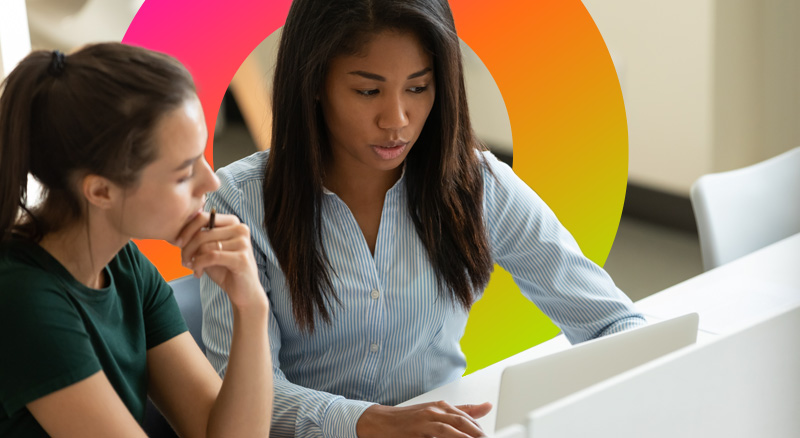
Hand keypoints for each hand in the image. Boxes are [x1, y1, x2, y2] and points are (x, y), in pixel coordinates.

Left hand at [175, 211, 264, 308]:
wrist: (245, 293)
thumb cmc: (226, 270)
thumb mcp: (211, 250)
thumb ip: (200, 238)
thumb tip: (180, 231)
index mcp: (234, 223)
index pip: (203, 217)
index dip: (186, 230)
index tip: (178, 244)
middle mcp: (241, 229)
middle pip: (202, 233)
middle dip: (187, 249)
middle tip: (184, 261)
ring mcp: (243, 243)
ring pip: (204, 246)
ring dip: (193, 260)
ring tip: (193, 268)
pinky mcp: (242, 258)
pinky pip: (211, 257)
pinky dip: (199, 265)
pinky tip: (198, 273)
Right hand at [356, 401, 491, 437]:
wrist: (379, 422)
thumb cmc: (407, 420)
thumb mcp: (434, 413)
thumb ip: (461, 411)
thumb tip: (487, 406)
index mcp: (441, 406)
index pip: (468, 418)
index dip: (479, 430)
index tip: (487, 437)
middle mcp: (435, 411)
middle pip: (463, 422)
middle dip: (478, 434)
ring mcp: (426, 420)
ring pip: (452, 428)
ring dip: (467, 436)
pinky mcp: (417, 431)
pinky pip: (439, 434)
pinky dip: (451, 437)